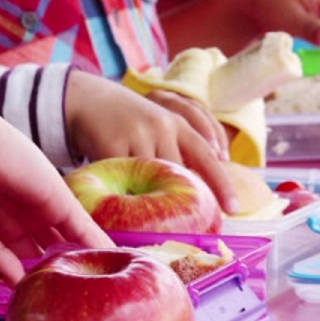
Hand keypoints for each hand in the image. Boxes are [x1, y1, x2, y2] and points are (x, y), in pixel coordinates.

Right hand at [0, 100, 112, 282]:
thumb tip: (19, 283)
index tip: (44, 299)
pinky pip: (82, 227)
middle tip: (76, 298)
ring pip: (68, 241)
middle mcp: (22, 220)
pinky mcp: (58, 200)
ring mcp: (42, 210)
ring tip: (101, 286)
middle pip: (48, 251)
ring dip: (83, 261)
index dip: (32, 277)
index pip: (21, 259)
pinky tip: (111, 262)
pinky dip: (97, 244)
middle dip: (60, 271)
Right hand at [63, 71, 235, 212]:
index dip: (221, 184)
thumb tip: (197, 192)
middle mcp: (161, 126)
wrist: (86, 100)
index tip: (234, 208)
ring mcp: (137, 134)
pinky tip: (118, 196)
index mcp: (177, 124)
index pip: (206, 156)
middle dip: (177, 198)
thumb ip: (175, 151)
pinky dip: (122, 193)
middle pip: (177, 175)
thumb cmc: (127, 123)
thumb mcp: (156, 127)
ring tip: (142, 207)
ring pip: (151, 180)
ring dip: (147, 198)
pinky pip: (123, 181)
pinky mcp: (112, 144)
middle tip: (179, 220)